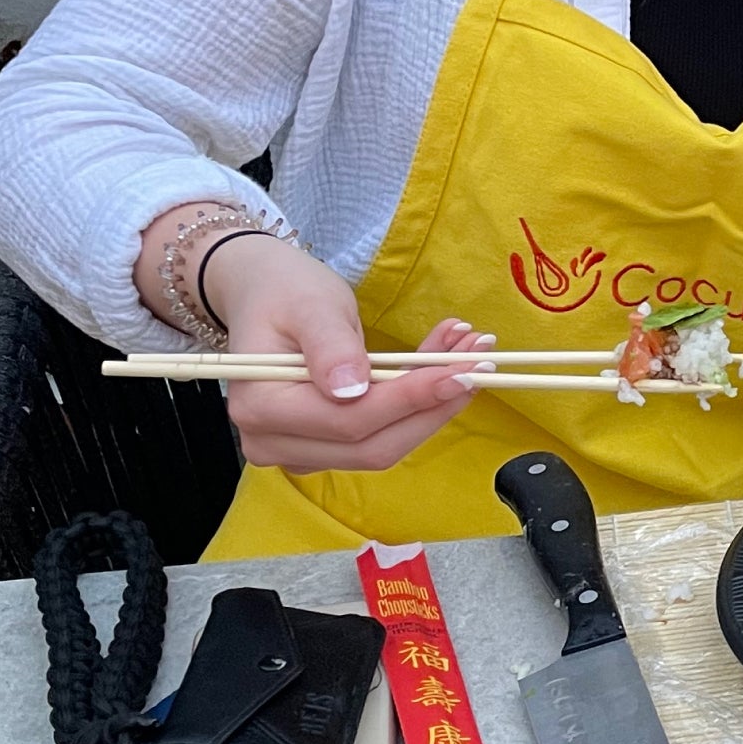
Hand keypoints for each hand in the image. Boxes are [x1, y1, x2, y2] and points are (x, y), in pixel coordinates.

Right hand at [203, 234, 490, 472]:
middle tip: (481, 361)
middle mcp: (273, 442)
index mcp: (261, 409)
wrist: (262, 292)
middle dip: (433, 406)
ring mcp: (299, 451)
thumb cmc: (284, 292)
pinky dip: (417, 403)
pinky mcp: (324, 446)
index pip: (349, 421)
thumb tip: (352, 391)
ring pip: (383, 444)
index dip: (411, 400)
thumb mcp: (310, 305)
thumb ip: (330, 346)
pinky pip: (381, 434)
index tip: (465, 370)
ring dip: (433, 404)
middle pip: (372, 446)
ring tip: (469, 353)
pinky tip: (446, 365)